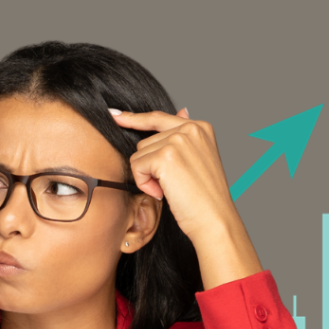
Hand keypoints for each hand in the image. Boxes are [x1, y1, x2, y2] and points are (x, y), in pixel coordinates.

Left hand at [109, 106, 263, 288]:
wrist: (213, 218)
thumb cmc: (204, 196)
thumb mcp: (197, 158)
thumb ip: (184, 137)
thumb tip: (182, 110)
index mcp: (200, 126)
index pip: (159, 117)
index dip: (134, 118)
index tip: (115, 116)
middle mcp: (190, 128)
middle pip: (144, 141)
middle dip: (149, 166)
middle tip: (171, 184)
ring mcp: (178, 140)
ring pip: (138, 154)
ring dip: (147, 176)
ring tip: (170, 188)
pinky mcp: (166, 156)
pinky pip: (136, 166)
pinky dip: (143, 183)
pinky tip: (162, 191)